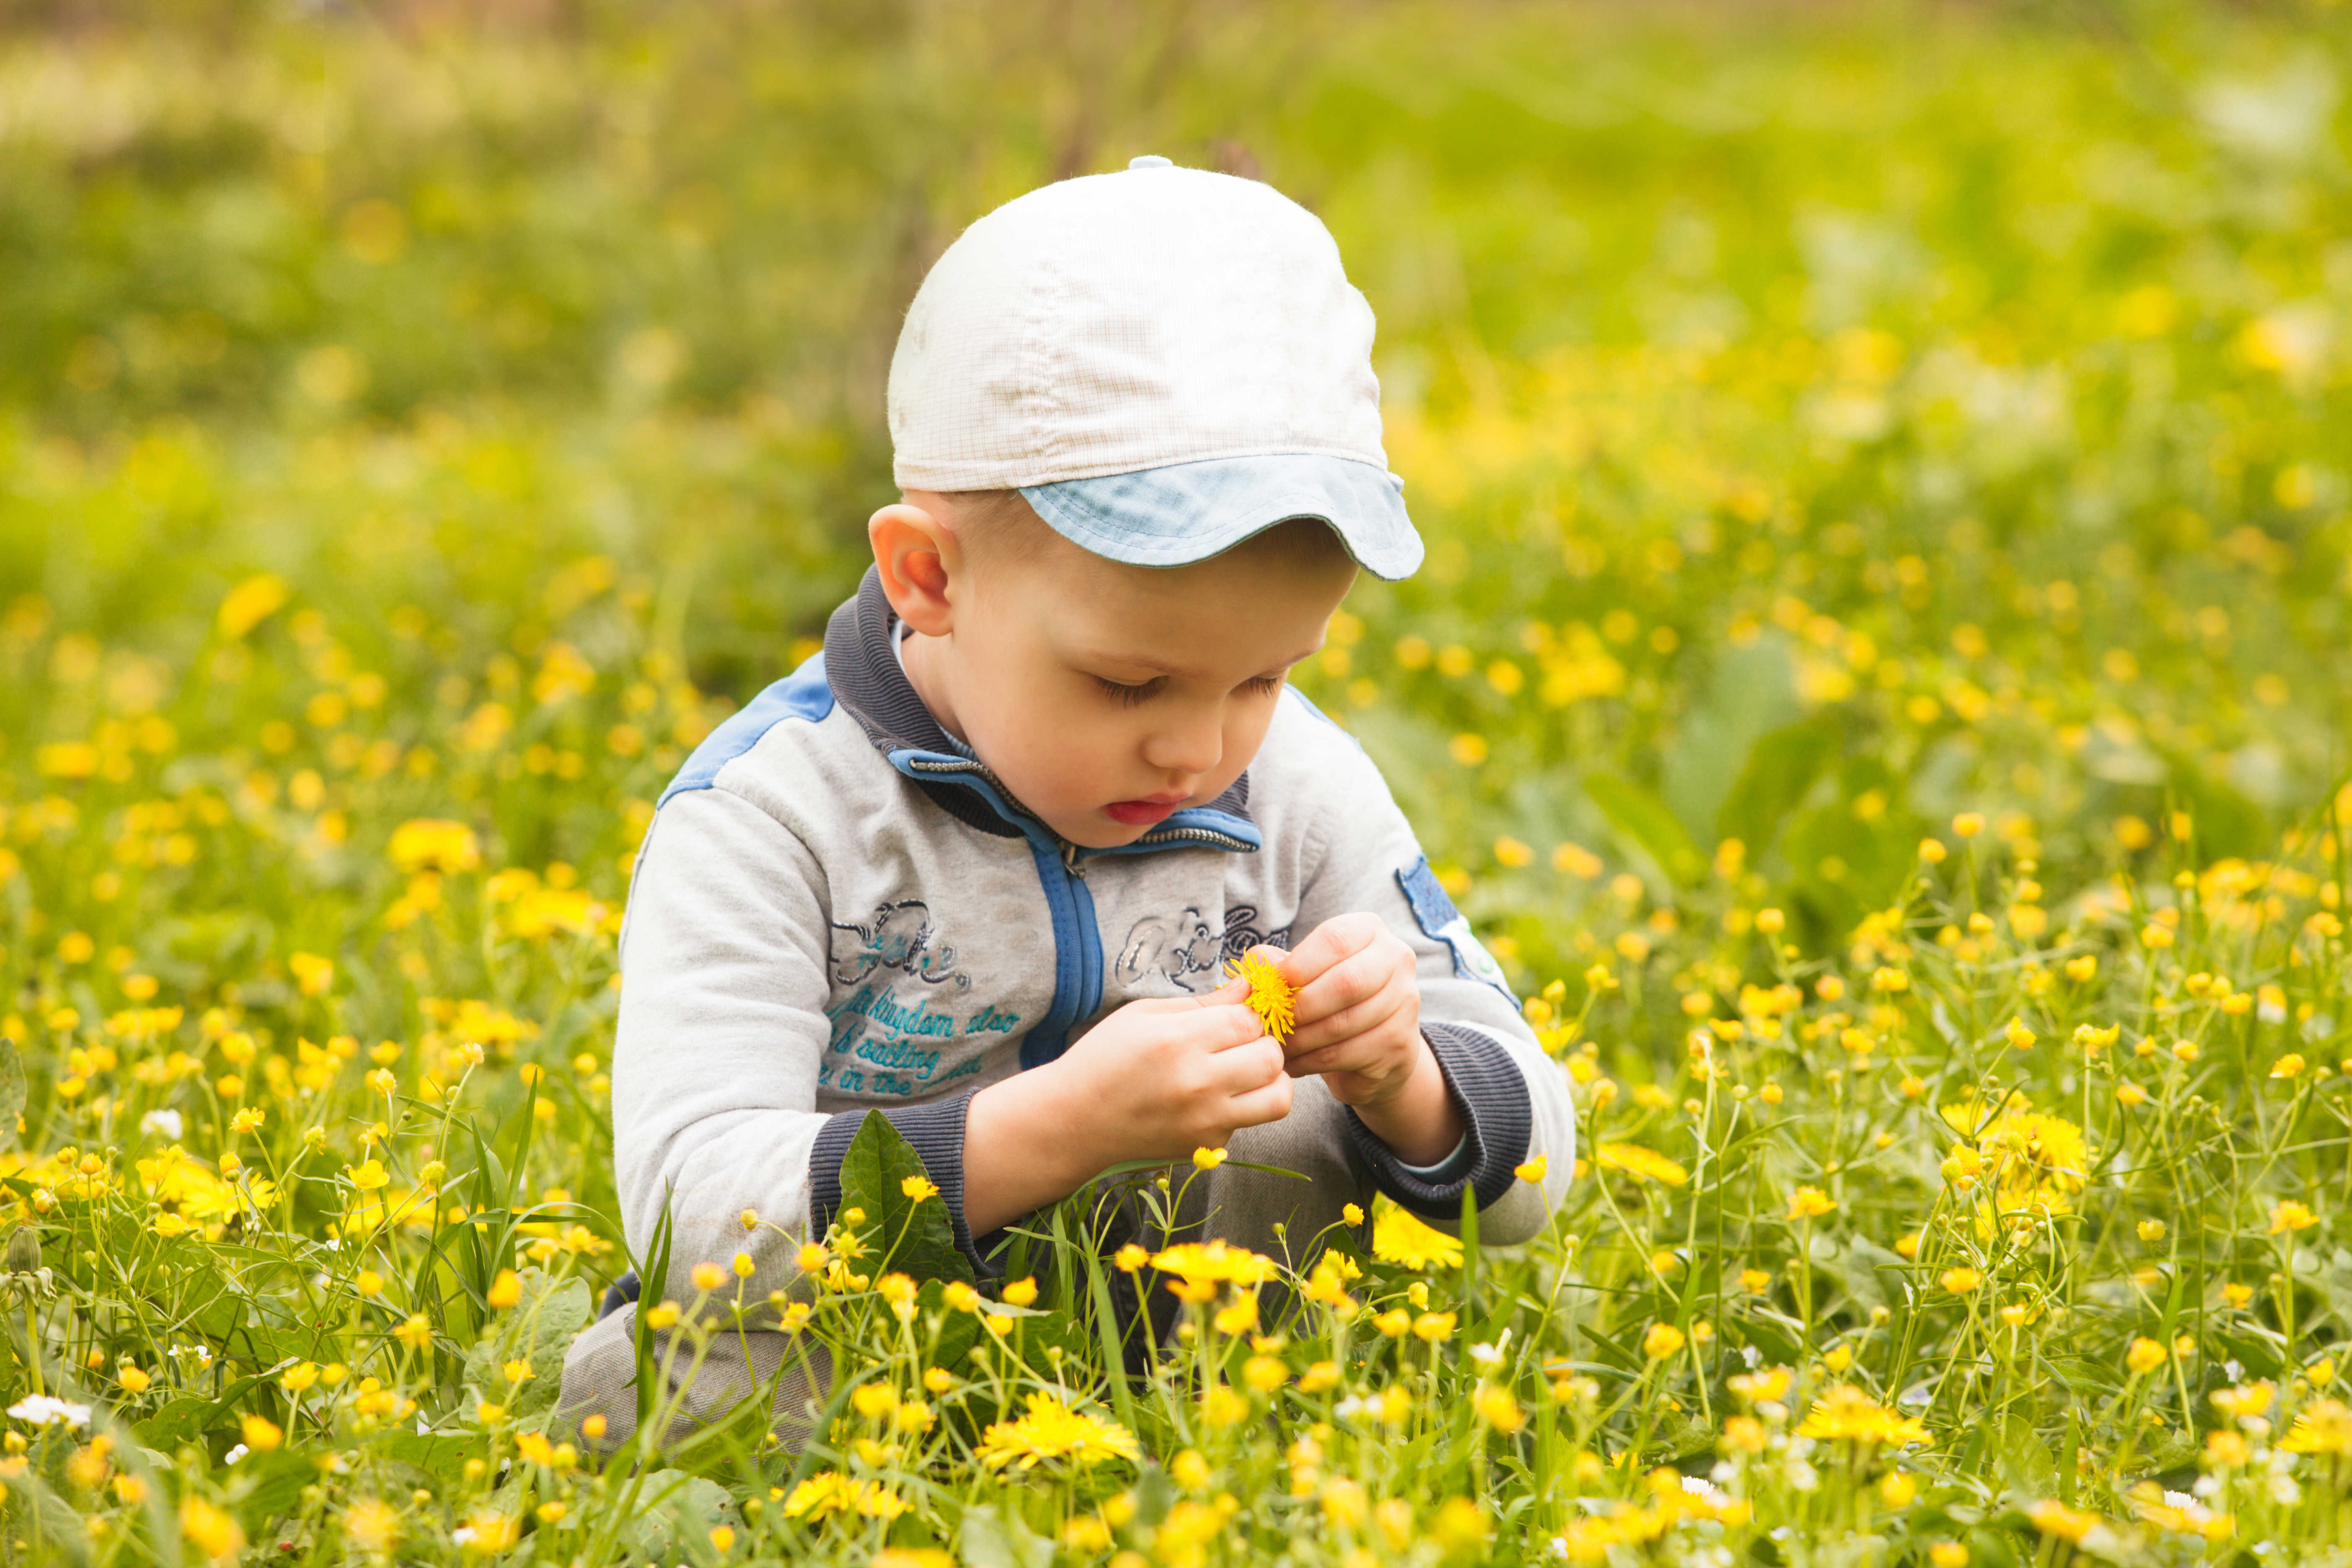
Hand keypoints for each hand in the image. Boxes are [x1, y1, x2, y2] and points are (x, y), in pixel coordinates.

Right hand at [962, 984, 1289, 1231]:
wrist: (1073, 1122)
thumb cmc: (1104, 1059)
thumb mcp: (1144, 1015)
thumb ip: (1202, 1003)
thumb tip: (1248, 988)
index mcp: (1179, 1041)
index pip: (1248, 1021)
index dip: (1246, 1015)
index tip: (1230, 1019)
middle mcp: (1198, 1084)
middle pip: (1271, 1057)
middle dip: (1263, 1044)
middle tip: (1241, 1044)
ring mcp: (1205, 1121)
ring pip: (1278, 1098)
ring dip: (1270, 1080)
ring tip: (1245, 1072)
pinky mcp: (1207, 1147)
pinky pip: (1248, 1122)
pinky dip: (1240, 1108)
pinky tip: (1210, 1099)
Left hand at [1271, 913, 1461, 1163]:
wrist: (1374, 1046)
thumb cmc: (1330, 998)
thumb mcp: (1304, 972)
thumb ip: (1277, 963)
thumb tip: (1255, 964)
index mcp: (1370, 930)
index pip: (1335, 939)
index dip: (1298, 964)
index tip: (1274, 986)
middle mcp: (1397, 959)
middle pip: (1346, 982)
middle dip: (1301, 1006)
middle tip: (1274, 1021)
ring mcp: (1404, 1002)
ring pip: (1344, 1023)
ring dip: (1301, 1038)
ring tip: (1278, 1045)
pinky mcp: (1399, 1042)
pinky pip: (1347, 1053)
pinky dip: (1311, 1060)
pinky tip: (1295, 1063)